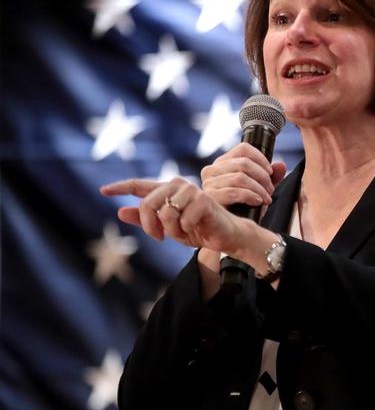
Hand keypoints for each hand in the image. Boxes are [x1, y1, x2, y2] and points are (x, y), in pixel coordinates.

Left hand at [100, 177, 240, 253]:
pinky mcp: (203, 200)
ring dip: (171, 230)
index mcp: (167, 190)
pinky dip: (186, 230)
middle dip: (150, 225)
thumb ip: (145, 220)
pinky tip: (196, 228)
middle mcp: (178, 186)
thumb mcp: (167, 228)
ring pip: (165, 213)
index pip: (139, 185)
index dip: (120, 187)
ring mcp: (191, 191)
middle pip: (148, 203)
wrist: (224, 236)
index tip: (103, 190)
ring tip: (183, 231)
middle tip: (159, 237)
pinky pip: (182, 220)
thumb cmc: (197, 229)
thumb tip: (120, 212)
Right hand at [200, 143, 286, 206]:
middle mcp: (212, 170)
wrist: (231, 230)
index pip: (243, 149)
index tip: (270, 171)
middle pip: (244, 163)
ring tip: (266, 198)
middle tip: (270, 190)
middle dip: (262, 177)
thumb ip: (271, 177)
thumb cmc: (243, 208)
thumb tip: (281, 165)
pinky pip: (234, 192)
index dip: (260, 158)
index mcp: (223, 163)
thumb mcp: (260, 189)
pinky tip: (257, 202)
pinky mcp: (211, 197)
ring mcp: (209, 183)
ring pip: (240, 177)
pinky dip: (250, 196)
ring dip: (259, 188)